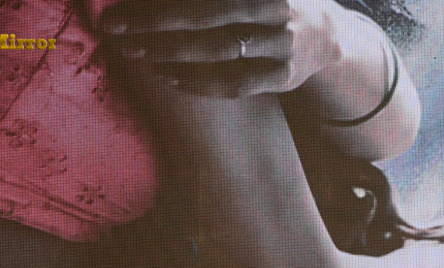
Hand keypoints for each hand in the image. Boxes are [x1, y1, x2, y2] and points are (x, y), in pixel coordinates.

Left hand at [101, 0, 344, 97]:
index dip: (158, 1)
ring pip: (220, 50)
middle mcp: (273, 8)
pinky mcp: (284, 76)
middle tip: (116, 29)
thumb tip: (152, 1)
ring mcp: (282, 43)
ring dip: (172, 53)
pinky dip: (199, 83)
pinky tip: (170, 79)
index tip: (118, 7)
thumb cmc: (268, 6)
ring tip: (138, 54)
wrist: (327, 35)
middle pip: (206, 15)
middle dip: (155, 23)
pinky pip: (235, 83)